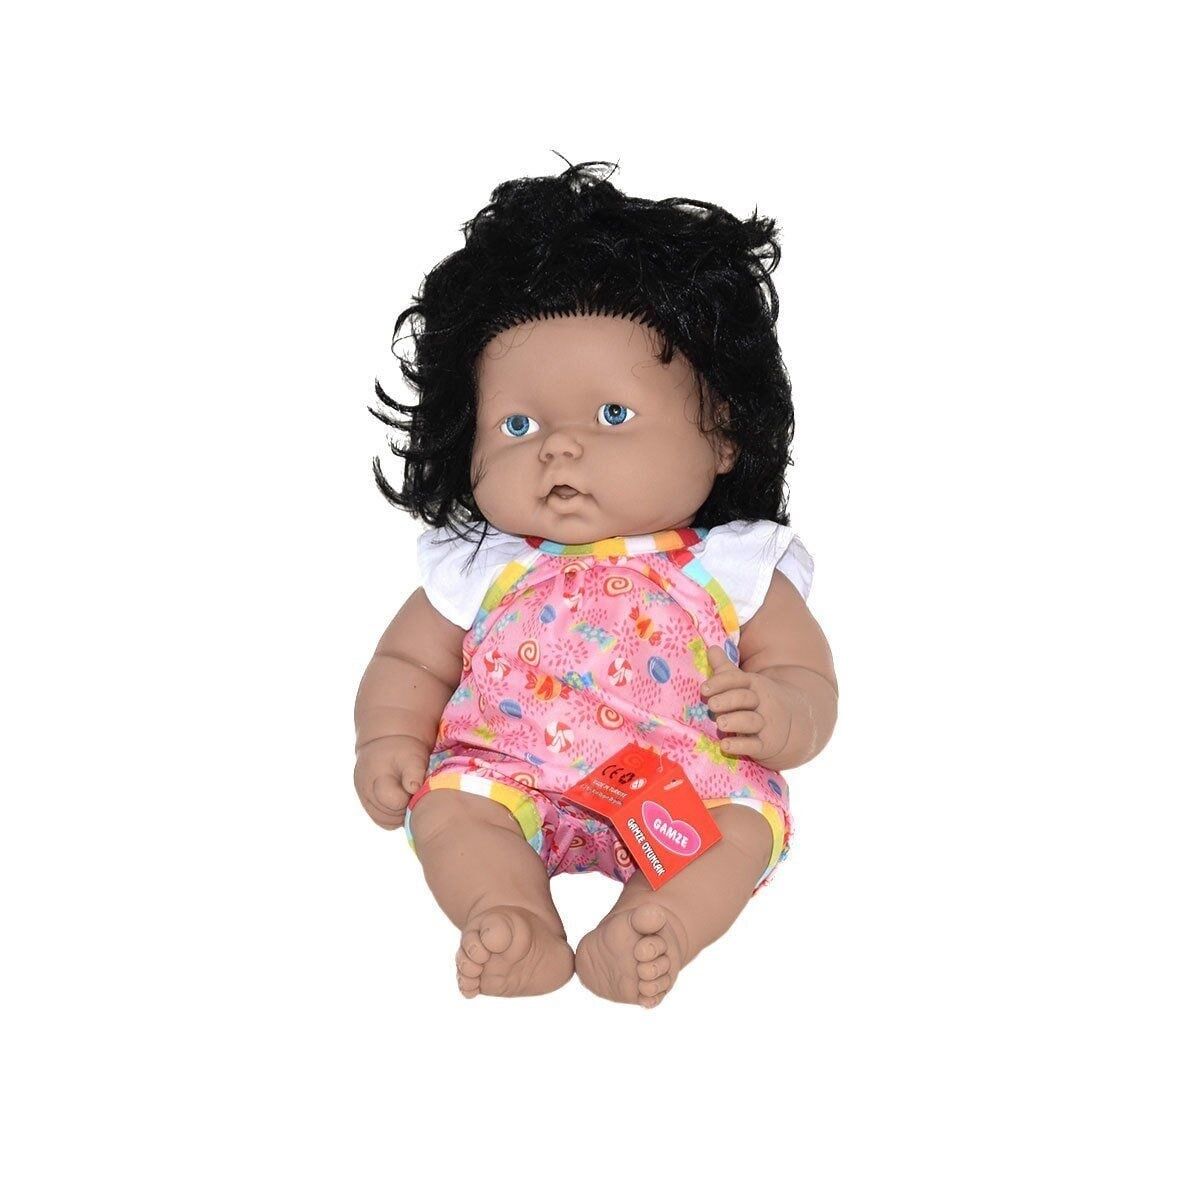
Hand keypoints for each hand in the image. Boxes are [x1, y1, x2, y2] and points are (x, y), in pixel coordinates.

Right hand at [354, 734, 430, 830]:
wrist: (385, 744)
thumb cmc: (403, 751)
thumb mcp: (413, 756)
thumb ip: (414, 772)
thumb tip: (413, 789)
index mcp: (377, 777)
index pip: (395, 802)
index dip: (409, 798)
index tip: (415, 789)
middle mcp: (366, 789)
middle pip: (391, 815)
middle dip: (405, 807)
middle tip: (412, 793)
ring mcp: (364, 798)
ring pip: (386, 821)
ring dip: (400, 813)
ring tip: (407, 797)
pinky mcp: (366, 803)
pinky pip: (383, 821)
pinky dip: (394, 816)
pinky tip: (401, 804)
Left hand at [701, 643, 792, 765]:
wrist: (794, 724)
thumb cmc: (756, 702)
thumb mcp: (744, 684)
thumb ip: (725, 669)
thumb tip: (711, 648)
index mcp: (754, 685)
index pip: (738, 679)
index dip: (721, 682)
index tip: (704, 689)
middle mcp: (761, 703)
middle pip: (745, 698)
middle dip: (728, 700)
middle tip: (712, 704)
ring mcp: (765, 724)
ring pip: (751, 721)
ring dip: (735, 721)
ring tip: (720, 723)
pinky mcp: (766, 745)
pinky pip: (754, 745)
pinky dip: (740, 746)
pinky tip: (725, 745)